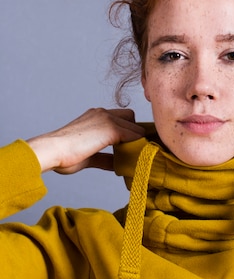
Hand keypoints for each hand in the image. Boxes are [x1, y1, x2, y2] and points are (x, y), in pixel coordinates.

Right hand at [27, 108, 144, 172]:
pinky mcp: (111, 129)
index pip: (120, 118)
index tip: (127, 147)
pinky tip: (132, 156)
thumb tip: (116, 164)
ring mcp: (107, 119)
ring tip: (133, 155)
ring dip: (136, 140)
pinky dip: (137, 145)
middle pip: (131, 117)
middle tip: (130, 150)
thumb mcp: (88, 156)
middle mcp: (102, 113)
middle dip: (132, 132)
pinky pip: (135, 135)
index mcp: (94, 116)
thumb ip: (104, 157)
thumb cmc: (63, 155)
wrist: (52, 151)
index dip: (126, 132)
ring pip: (135, 126)